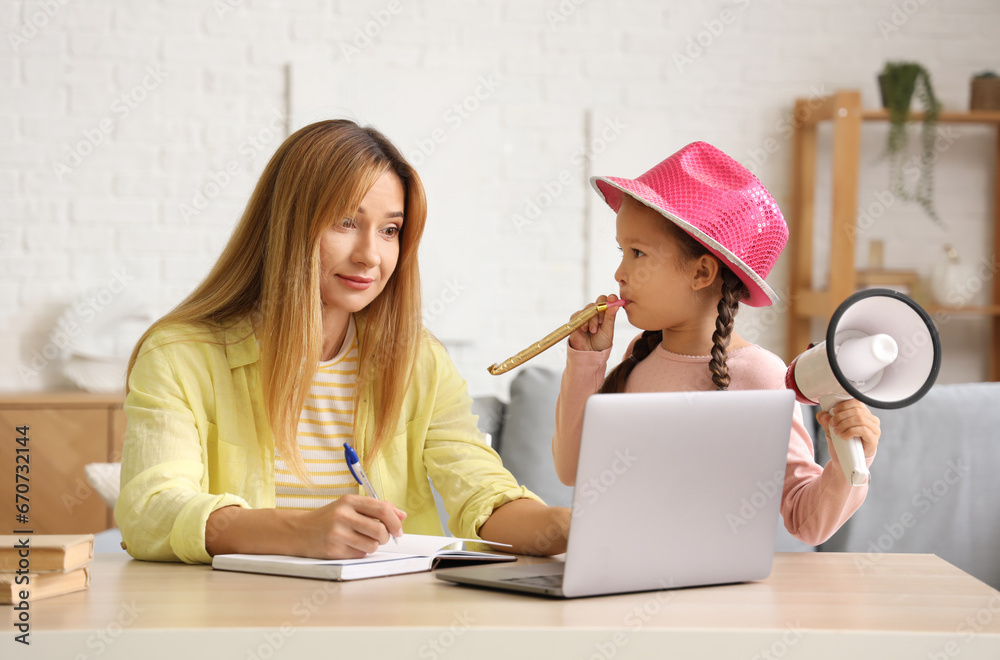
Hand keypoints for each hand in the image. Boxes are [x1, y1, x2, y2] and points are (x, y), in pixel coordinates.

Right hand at [292, 494, 406, 558]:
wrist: (299, 531)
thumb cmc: (328, 518)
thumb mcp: (349, 506)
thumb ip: (376, 509)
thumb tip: (401, 516)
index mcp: (349, 501)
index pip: (382, 509)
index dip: (395, 522)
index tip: (399, 530)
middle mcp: (343, 515)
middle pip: (380, 530)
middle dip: (386, 537)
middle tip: (380, 537)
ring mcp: (337, 533)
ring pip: (372, 545)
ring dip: (372, 546)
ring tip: (361, 540)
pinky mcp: (333, 550)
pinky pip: (360, 555)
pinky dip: (360, 552)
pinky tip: (349, 546)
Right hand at [567, 294, 621, 351]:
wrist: (588, 352)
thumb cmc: (601, 342)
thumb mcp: (608, 331)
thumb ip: (610, 318)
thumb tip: (616, 306)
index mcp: (607, 314)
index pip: (609, 301)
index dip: (611, 298)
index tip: (613, 299)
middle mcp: (597, 312)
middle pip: (599, 300)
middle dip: (601, 310)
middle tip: (601, 322)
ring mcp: (586, 314)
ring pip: (590, 307)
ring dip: (592, 319)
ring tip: (593, 331)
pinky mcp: (576, 318)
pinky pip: (579, 313)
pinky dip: (583, 321)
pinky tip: (585, 330)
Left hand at [816, 400, 880, 457]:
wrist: (849, 458)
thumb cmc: (844, 440)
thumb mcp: (831, 429)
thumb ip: (826, 420)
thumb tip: (823, 415)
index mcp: (863, 413)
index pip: (856, 402)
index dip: (844, 405)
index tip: (833, 411)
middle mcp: (871, 419)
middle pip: (857, 410)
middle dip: (841, 416)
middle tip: (832, 423)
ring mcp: (874, 429)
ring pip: (860, 419)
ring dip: (845, 424)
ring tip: (836, 431)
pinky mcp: (873, 439)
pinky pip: (863, 430)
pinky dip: (850, 432)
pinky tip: (844, 436)